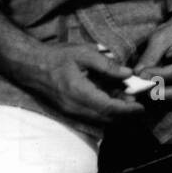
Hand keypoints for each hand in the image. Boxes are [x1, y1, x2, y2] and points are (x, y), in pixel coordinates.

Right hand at [24, 43, 145, 124]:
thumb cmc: (56, 57)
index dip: (127, 109)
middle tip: (140, 105)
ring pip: (99, 118)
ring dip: (115, 113)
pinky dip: (104, 110)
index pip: (109, 108)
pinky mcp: (68, 110)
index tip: (142, 107)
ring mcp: (70, 111)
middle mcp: (75, 107)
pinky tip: (112, 99)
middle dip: (125, 114)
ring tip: (128, 100)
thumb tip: (128, 74)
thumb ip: (107, 65)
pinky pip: (90, 115)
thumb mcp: (84, 54)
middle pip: (106, 118)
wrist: (29, 65)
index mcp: (79, 93)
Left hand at [132, 15, 171, 101]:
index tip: (140, 75)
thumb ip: (150, 56)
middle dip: (158, 93)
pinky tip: (145, 93)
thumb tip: (138, 74)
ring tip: (139, 92)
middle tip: (139, 90)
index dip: (158, 76)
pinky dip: (159, 97)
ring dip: (157, 97)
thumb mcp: (160, 38)